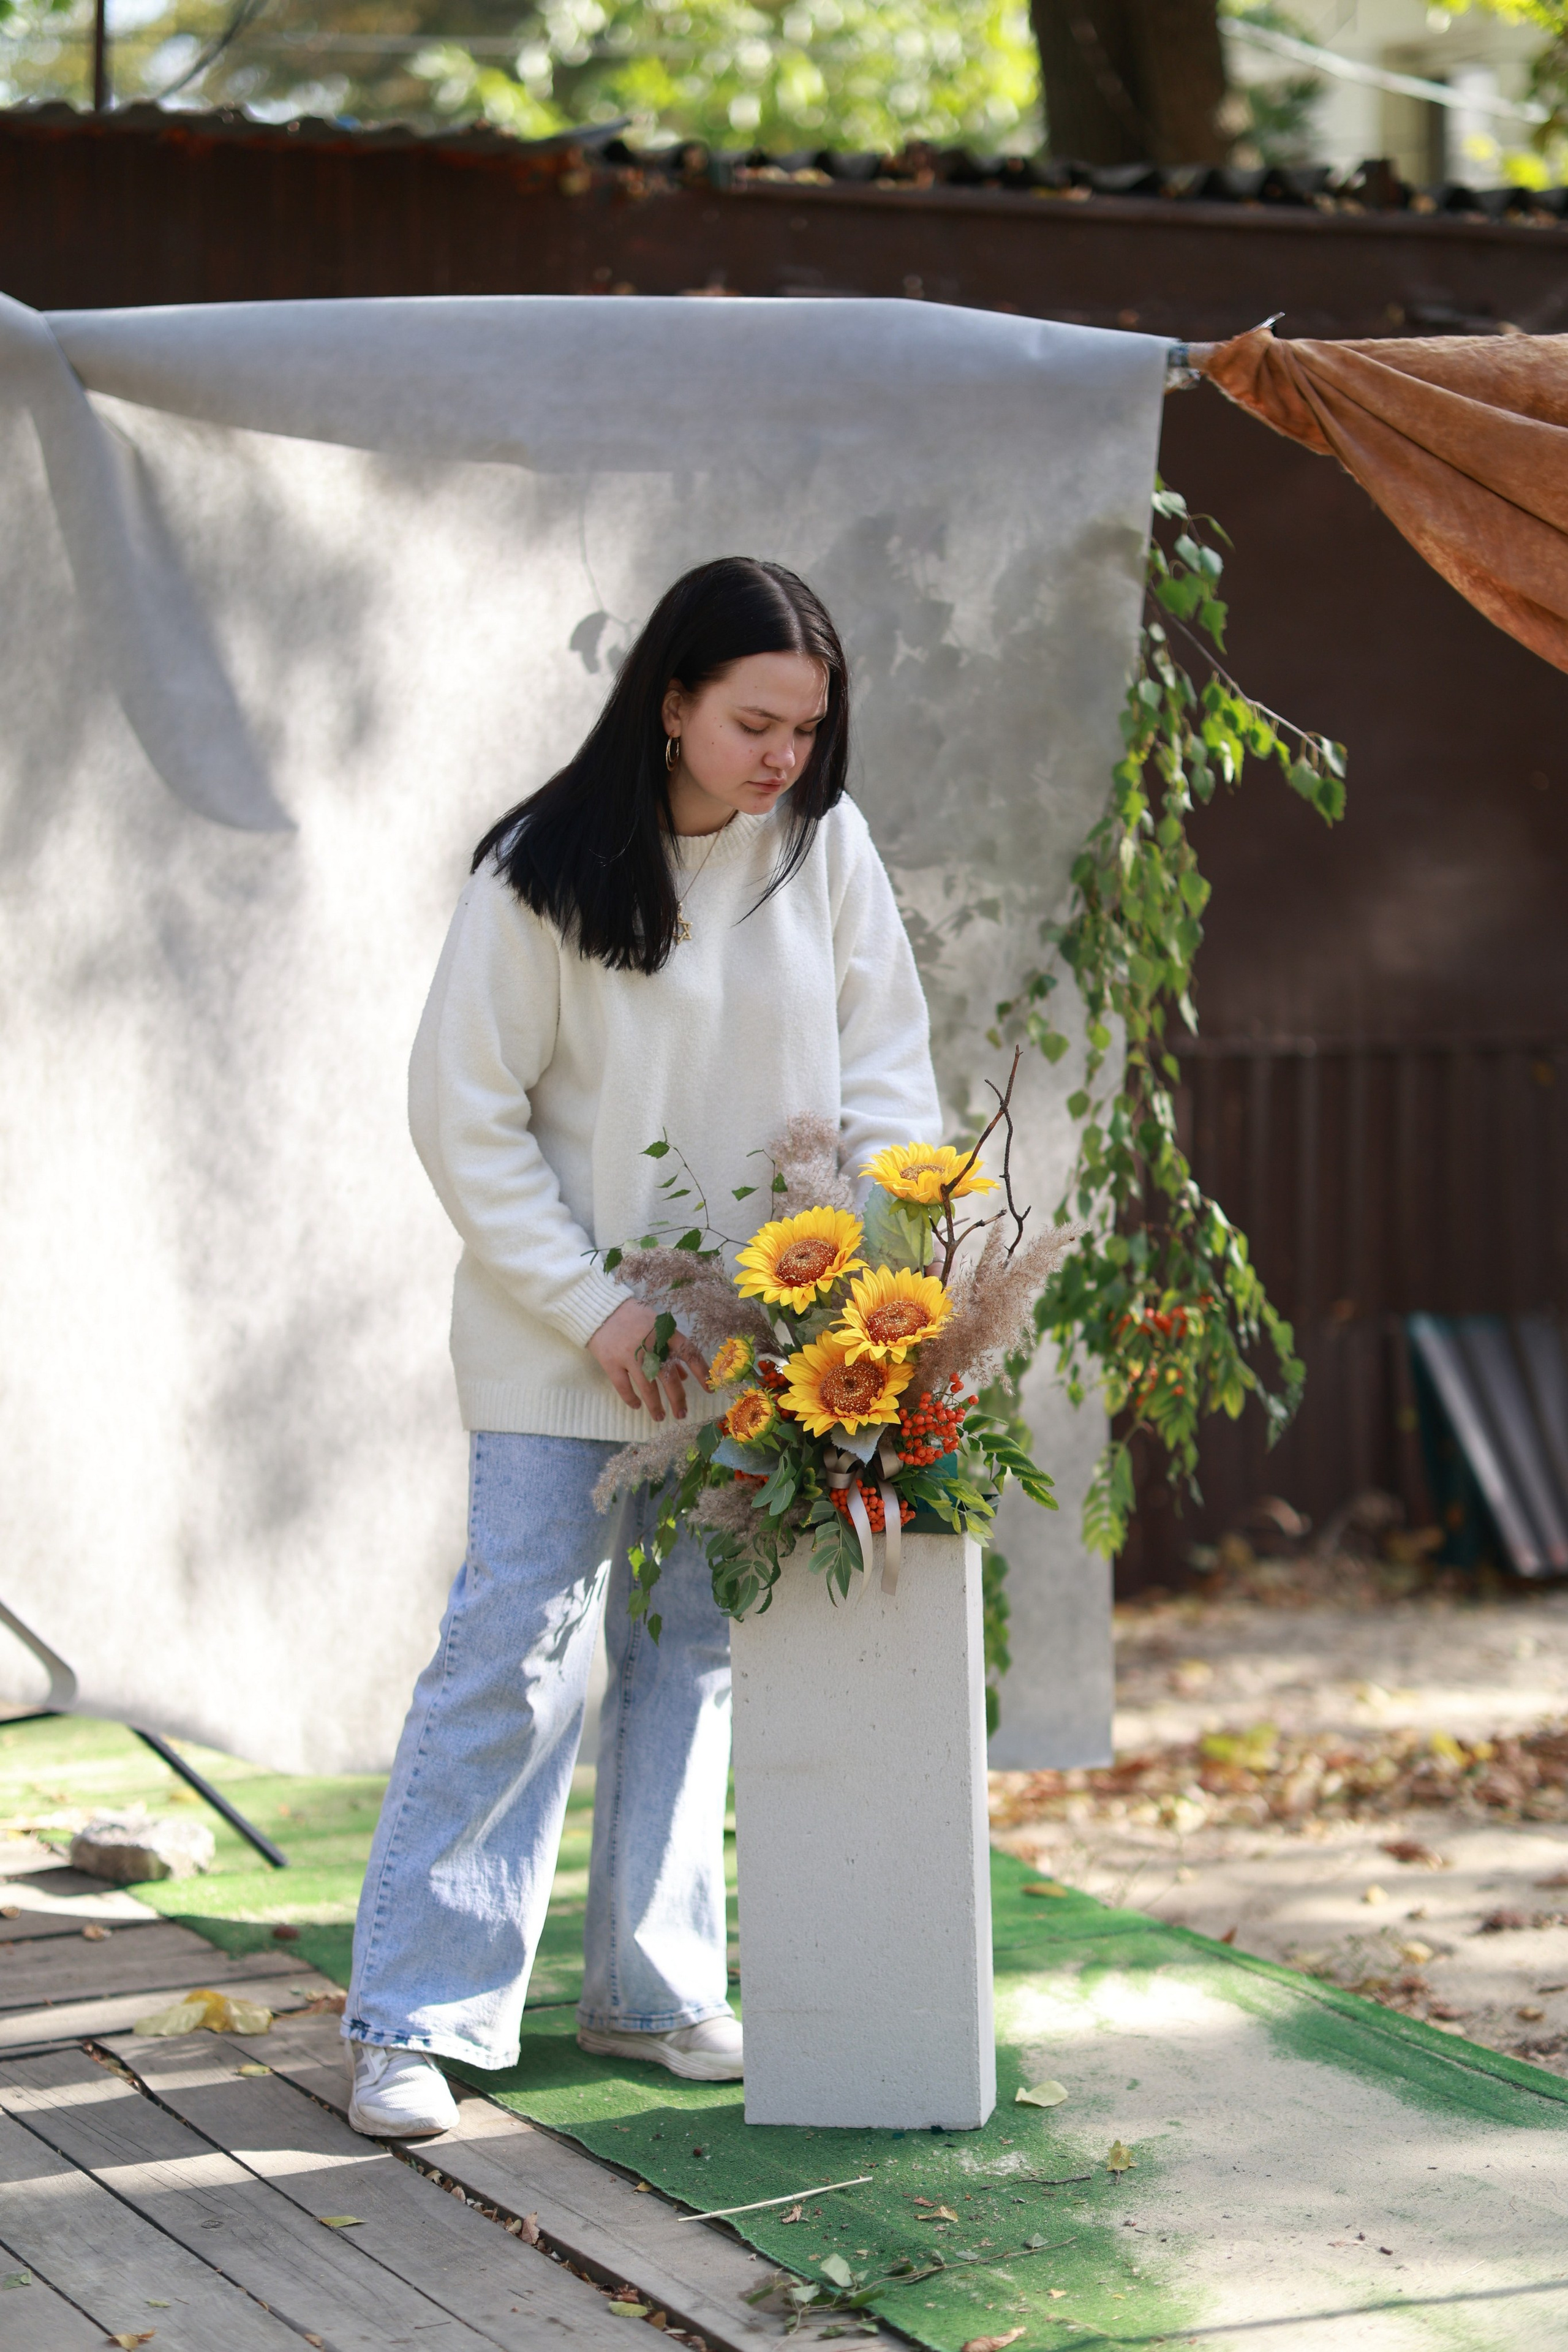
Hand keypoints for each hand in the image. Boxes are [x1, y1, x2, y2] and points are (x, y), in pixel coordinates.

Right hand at [587, 1300, 709, 1421]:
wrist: (601, 1309)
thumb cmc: (633, 1318)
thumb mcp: (657, 1326)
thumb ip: (671, 1350)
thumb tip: (685, 1376)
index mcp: (665, 1332)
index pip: (689, 1354)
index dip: (701, 1372)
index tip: (709, 1389)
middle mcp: (650, 1345)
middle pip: (669, 1378)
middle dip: (678, 1399)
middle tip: (682, 1414)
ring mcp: (629, 1355)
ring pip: (647, 1387)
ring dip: (655, 1406)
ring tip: (660, 1417)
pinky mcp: (611, 1362)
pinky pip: (624, 1387)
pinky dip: (631, 1399)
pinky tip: (637, 1406)